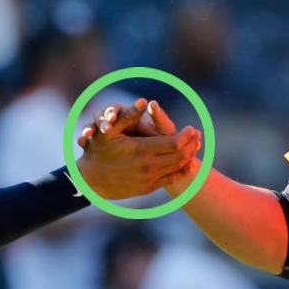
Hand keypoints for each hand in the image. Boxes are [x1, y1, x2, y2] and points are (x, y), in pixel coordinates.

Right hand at [75, 99, 200, 199]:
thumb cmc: (98, 151)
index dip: (186, 135)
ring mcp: (149, 179)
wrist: (90, 180)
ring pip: (177, 168)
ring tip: (195, 146)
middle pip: (180, 156)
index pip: (173, 143)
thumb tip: (143, 100)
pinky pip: (170, 179)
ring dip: (189, 156)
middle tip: (198, 136)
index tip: (191, 128)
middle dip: (192, 145)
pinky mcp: (148, 188)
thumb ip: (128, 115)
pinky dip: (181, 170)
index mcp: (141, 150)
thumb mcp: (109, 131)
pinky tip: (186, 163)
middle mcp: (148, 167)